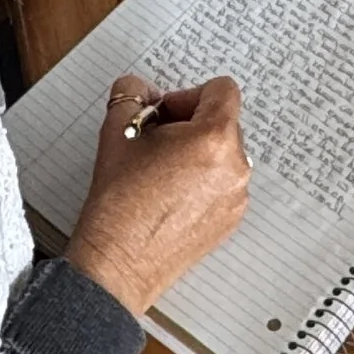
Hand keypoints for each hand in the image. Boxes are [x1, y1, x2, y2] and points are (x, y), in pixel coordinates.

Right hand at [64, 74, 250, 317]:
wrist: (118, 264)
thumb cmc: (118, 201)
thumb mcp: (116, 131)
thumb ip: (131, 93)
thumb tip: (143, 90)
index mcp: (215, 139)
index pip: (221, 89)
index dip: (188, 94)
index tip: (164, 114)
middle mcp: (236, 167)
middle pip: (223, 122)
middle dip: (190, 124)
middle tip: (154, 142)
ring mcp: (237, 198)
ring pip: (223, 155)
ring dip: (196, 153)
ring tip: (160, 173)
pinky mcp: (230, 221)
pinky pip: (223, 185)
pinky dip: (202, 181)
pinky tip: (168, 197)